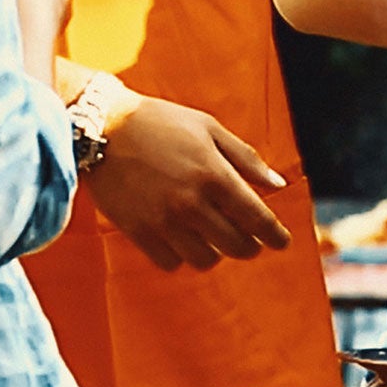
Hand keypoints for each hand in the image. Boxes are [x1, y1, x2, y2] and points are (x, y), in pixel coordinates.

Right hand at [85, 94, 293, 270]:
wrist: (104, 128)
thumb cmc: (162, 123)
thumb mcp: (210, 129)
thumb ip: (246, 159)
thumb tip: (278, 185)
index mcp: (214, 174)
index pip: (256, 218)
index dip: (275, 235)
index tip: (282, 242)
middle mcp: (191, 202)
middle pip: (236, 245)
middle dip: (250, 246)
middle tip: (251, 241)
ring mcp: (163, 220)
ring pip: (205, 260)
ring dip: (216, 252)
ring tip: (215, 238)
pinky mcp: (138, 231)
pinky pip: (170, 263)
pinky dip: (182, 256)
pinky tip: (183, 240)